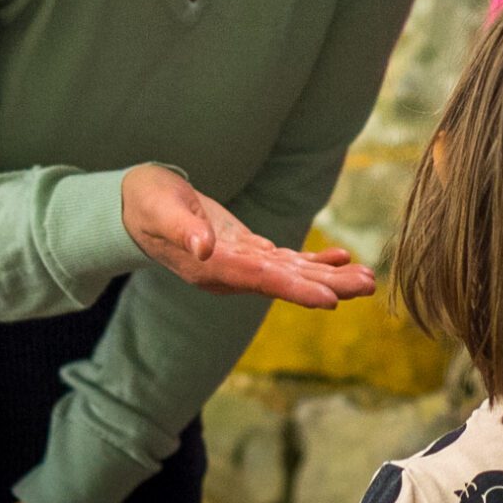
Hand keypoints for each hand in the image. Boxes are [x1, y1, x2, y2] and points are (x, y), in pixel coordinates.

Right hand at [121, 165, 376, 307]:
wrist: (134, 207)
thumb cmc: (146, 202)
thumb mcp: (159, 208)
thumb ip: (182, 229)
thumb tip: (205, 249)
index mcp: (212, 266)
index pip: (260, 280)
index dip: (295, 289)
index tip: (329, 300)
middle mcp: (230, 272)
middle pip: (286, 282)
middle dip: (328, 286)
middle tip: (368, 287)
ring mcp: (239, 264)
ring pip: (292, 274)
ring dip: (330, 277)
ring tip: (367, 279)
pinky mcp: (246, 251)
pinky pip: (285, 262)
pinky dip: (313, 261)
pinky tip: (339, 259)